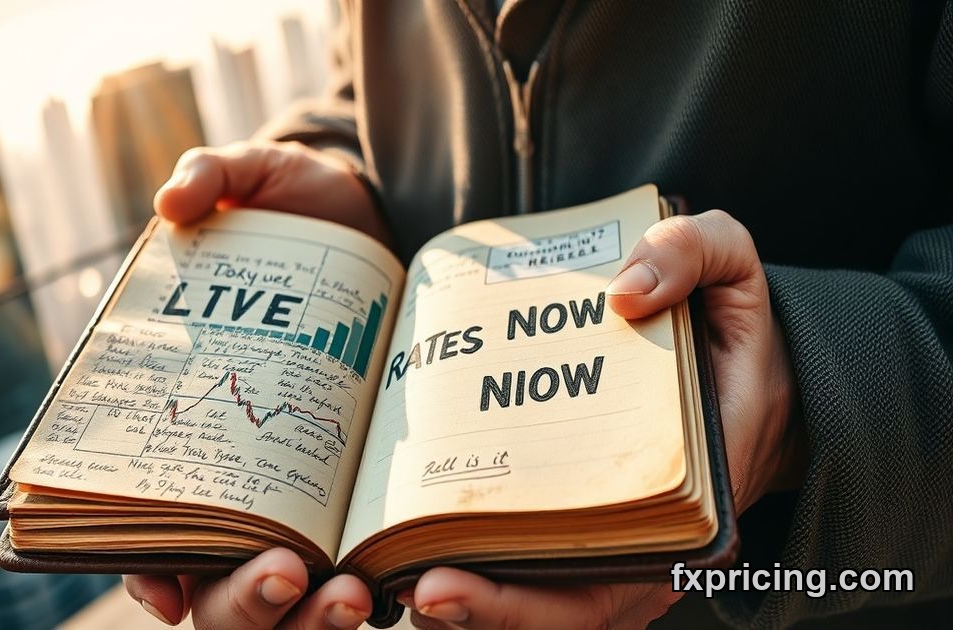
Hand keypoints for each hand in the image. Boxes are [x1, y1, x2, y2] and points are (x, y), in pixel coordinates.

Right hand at [125, 141, 383, 627]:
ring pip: (283, 595)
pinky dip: (363, 591)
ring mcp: (294, 488)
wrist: (373, 220)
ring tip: (349, 595)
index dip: (143, 563)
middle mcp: (229, 469)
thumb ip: (212, 176)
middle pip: (215, 580)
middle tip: (286, 575)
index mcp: (177, 413)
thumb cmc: (293, 204)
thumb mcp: (253, 178)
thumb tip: (175, 205)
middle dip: (242, 599)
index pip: (140, 518)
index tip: (171, 584)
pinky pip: (352, 566)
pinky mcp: (353, 489)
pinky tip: (393, 587)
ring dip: (306, 616)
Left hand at [404, 210, 807, 628]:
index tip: (450, 584)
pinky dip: (489, 580)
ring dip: (478, 610)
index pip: (611, 576)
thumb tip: (624, 292)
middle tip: (417, 592)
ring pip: (548, 606)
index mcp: (696, 498)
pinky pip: (540, 577)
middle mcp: (659, 541)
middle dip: (487, 612)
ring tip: (402, 586)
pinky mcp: (598, 534)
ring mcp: (627, 547)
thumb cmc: (736, 334)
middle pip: (567, 609)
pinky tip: (424, 560)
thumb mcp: (735, 269)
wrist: (754, 375)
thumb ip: (692, 252)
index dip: (527, 600)